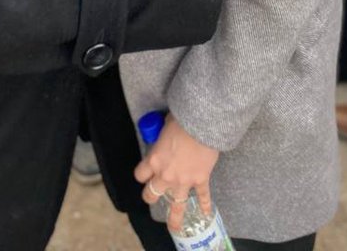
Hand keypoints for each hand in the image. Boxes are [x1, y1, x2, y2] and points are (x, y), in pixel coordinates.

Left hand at [134, 114, 217, 232]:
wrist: (201, 125)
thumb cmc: (181, 121)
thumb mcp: (164, 126)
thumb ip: (162, 136)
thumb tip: (165, 133)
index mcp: (154, 160)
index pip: (140, 174)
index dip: (141, 175)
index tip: (144, 174)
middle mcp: (166, 175)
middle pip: (152, 193)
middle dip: (150, 196)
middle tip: (152, 196)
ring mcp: (183, 180)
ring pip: (176, 204)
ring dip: (174, 216)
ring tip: (173, 226)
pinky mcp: (200, 180)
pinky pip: (203, 196)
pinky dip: (205, 205)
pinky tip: (206, 213)